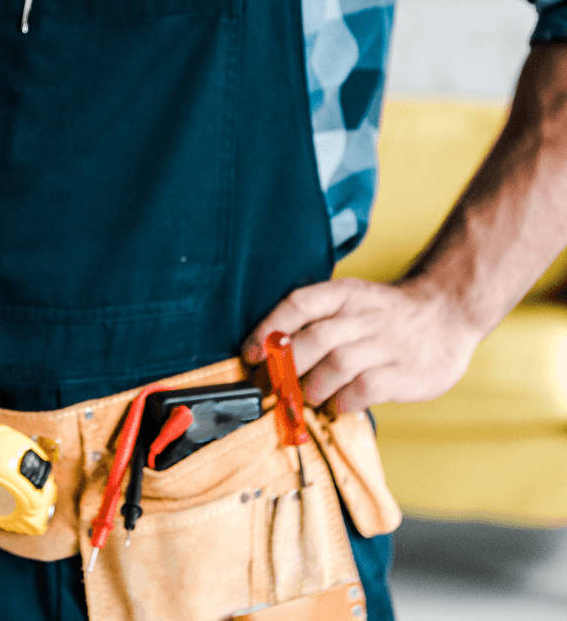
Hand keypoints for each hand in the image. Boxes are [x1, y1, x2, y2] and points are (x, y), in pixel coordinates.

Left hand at [241, 276, 479, 413]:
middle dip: (288, 366)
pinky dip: (344, 401)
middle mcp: (363, 315)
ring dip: (314, 386)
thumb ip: (319, 319)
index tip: (250, 353)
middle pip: (314, 338)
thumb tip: (270, 350)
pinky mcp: (405, 372)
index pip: (298, 304)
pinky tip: (338, 404)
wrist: (448, 312)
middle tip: (276, 385)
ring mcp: (386, 343)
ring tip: (308, 396)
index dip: (268, 329)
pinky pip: (365, 388)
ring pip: (337, 364)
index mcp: (344, 294)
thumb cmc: (388, 314)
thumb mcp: (353, 300)